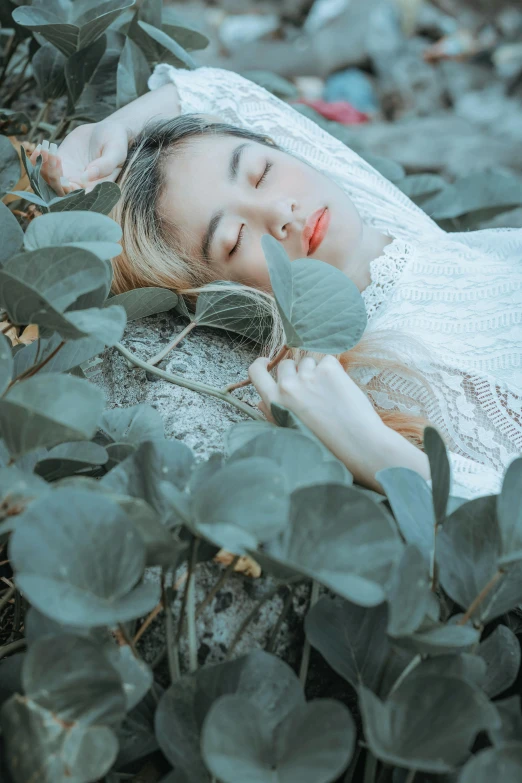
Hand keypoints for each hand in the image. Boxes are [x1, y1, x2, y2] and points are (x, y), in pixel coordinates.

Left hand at [30, 120, 129, 195]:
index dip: (69, 191)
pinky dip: (38, 160)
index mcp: (95, 187)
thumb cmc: (117, 141)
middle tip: (55, 157)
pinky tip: (40, 148)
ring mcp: (68, 174)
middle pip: (60, 190)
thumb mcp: (116, 152)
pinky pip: (43, 167)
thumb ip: (105, 166)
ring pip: (49, 180)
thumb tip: (86, 178)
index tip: (67, 178)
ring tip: (47, 149)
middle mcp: (80, 185)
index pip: (79, 196)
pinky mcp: (60, 162)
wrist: (108, 129)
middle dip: (54, 177)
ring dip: (44, 167)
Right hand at [248, 355, 386, 486]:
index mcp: (274, 401)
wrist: (358, 445)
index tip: (268, 363)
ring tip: (329, 392)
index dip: (261, 364)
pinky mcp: (329, 369)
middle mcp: (288, 385)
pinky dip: (333, 370)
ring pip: (308, 361)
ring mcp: (309, 375)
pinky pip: (327, 360)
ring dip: (315, 370)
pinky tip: (340, 388)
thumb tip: (261, 401)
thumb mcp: (290, 431)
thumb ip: (274, 413)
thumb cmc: (324, 444)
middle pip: (286, 364)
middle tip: (312, 388)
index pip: (256, 372)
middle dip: (296, 372)